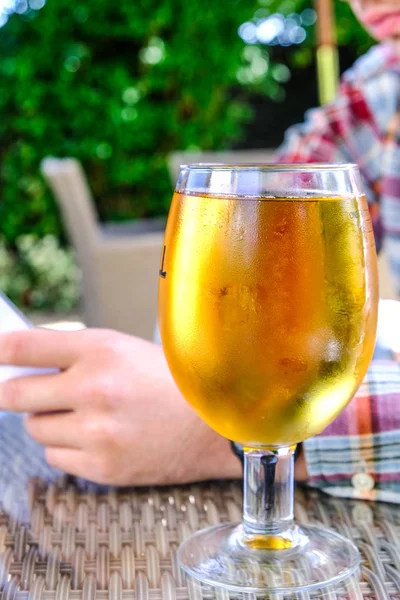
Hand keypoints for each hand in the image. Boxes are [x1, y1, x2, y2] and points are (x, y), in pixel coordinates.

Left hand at [0, 329, 241, 485]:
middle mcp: (94, 388)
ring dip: (49, 421)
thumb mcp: (125, 349)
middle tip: (29, 392)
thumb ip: (75, 353)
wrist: (211, 424)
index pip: (24, 347)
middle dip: (15, 393)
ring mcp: (96, 431)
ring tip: (84, 415)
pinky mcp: (101, 466)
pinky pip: (55, 456)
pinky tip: (97, 437)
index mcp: (101, 350)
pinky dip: (67, 446)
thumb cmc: (170, 382)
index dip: (0, 352)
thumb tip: (22, 362)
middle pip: (13, 394)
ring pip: (35, 429)